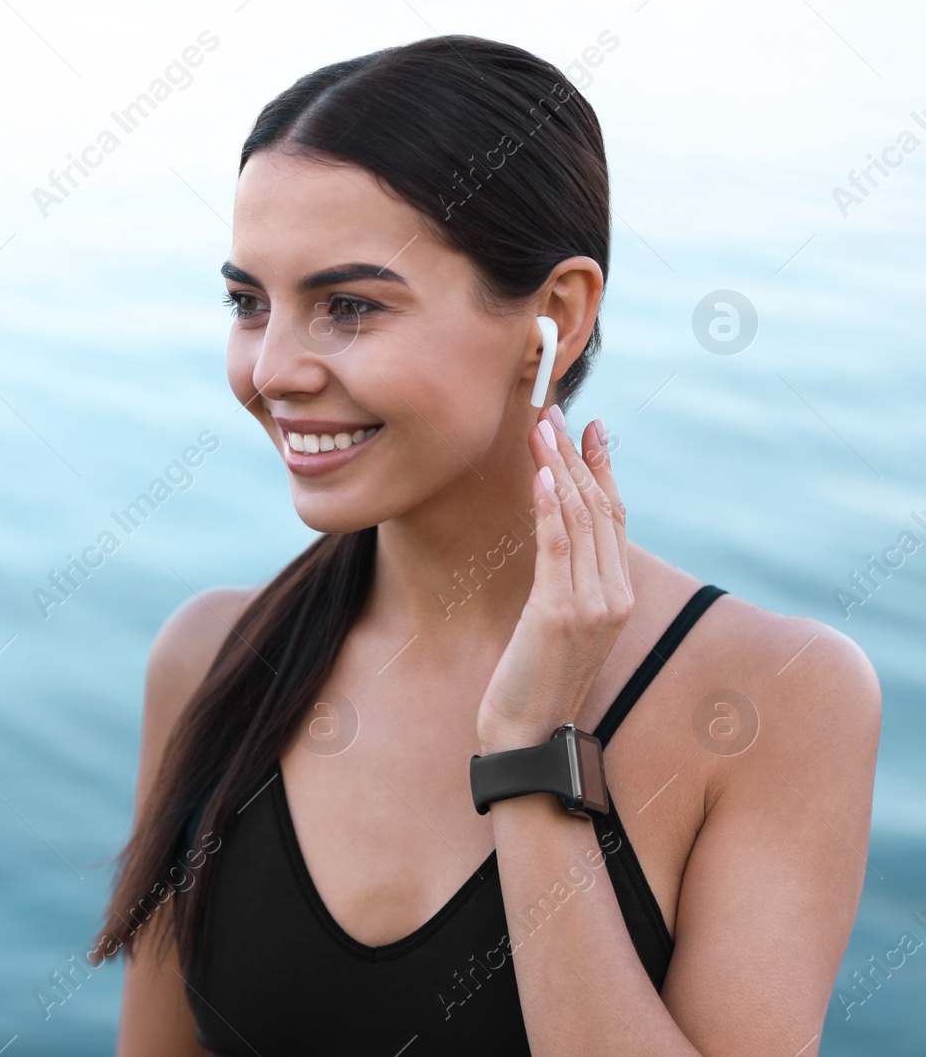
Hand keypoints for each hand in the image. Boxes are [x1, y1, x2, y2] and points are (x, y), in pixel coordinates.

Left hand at [475, 404, 632, 752]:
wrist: (528, 734)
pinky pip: (558, 549)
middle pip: (600, 509)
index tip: (592, 428)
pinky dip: (551, 509)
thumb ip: (570, 585)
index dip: (604, 469)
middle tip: (555, 413)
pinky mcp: (560, 613)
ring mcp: (592, 605)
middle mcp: (614, 595)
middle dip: (576, 456)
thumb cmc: (536, 679)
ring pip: (581, 520)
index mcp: (619, 595)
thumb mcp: (561, 625)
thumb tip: (560, 541)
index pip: (615, 517)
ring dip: (560, 468)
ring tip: (543, 428)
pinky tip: (543, 477)